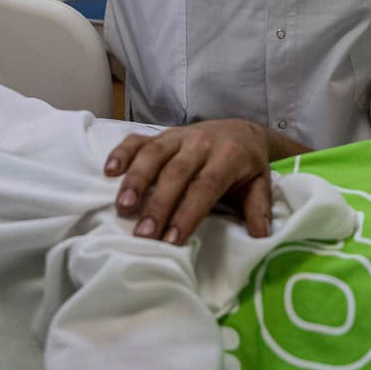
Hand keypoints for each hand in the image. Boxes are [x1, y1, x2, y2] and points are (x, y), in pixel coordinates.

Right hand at [104, 120, 276, 244]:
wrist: (241, 130)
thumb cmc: (246, 165)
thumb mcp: (260, 184)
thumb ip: (259, 208)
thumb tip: (261, 235)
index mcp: (228, 156)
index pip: (206, 185)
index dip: (188, 212)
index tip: (172, 239)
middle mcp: (201, 142)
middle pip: (176, 172)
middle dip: (158, 204)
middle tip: (143, 234)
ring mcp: (179, 136)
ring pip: (154, 154)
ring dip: (136, 180)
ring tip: (122, 207)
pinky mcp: (162, 134)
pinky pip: (138, 139)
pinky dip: (122, 152)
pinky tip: (109, 171)